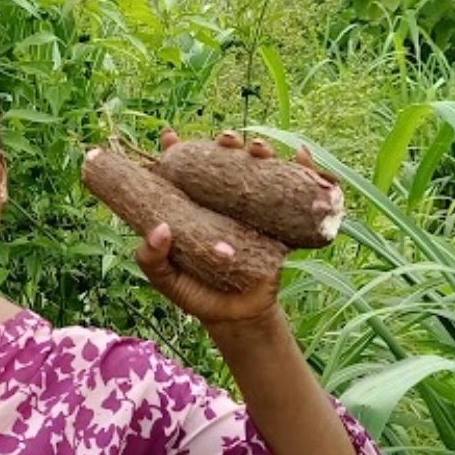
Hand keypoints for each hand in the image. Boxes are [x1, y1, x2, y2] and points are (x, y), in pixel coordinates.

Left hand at [133, 128, 329, 327]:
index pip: (182, 171)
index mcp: (192, 208)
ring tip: (259, 149)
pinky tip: (301, 156)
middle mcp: (222, 201)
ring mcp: (252, 209)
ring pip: (258, 170)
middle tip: (225, 140)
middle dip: (226, 143)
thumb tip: (160, 229)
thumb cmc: (195, 294)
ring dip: (261, 151)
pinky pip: (295, 193)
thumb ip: (151, 258)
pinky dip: (303, 171)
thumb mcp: (165, 279)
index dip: (175, 150)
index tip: (169, 136)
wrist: (235, 318)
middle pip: (224, 161)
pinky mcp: (279, 223)